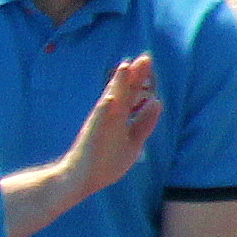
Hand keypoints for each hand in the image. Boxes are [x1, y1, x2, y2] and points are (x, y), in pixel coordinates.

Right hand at [66, 52, 160, 198]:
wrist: (80, 180)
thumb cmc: (105, 162)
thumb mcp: (133, 142)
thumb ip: (144, 123)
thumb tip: (157, 102)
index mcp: (120, 118)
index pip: (133, 94)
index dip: (141, 79)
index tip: (147, 61)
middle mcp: (110, 118)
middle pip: (124, 92)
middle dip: (134, 76)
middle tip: (145, 57)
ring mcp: (100, 126)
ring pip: (110, 101)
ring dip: (117, 85)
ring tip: (125, 67)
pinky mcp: (91, 138)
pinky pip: (97, 123)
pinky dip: (103, 111)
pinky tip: (109, 100)